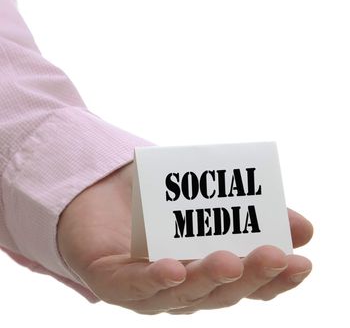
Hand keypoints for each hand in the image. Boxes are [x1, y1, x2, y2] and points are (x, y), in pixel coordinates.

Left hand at [57, 162, 312, 313]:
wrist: (94, 192)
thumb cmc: (151, 198)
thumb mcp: (199, 195)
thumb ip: (242, 210)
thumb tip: (302, 226)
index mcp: (203, 269)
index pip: (245, 283)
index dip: (275, 278)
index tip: (301, 260)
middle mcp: (180, 286)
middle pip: (219, 292)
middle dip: (250, 277)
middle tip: (276, 255)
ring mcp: (147, 288)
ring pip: (182, 294)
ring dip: (208, 279)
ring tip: (230, 261)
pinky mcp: (111, 281)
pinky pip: (134, 286)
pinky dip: (155, 280)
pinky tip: (173, 269)